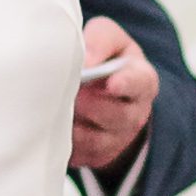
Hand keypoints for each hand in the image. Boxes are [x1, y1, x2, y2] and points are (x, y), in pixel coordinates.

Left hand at [69, 23, 156, 174]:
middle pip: (114, 115)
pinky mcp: (98, 156)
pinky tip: (53, 126)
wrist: (104, 91)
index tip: (110, 83)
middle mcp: (135, 114)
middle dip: (88, 103)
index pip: (139, 84)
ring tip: (56, 107)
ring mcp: (118, 139)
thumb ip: (100, 40)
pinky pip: (79, 155)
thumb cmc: (106, 59)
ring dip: (72, 124)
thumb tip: (86, 61)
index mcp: (143, 80)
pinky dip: (63, 143)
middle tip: (69, 91)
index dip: (126, 84)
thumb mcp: (109, 38)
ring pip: (94, 139)